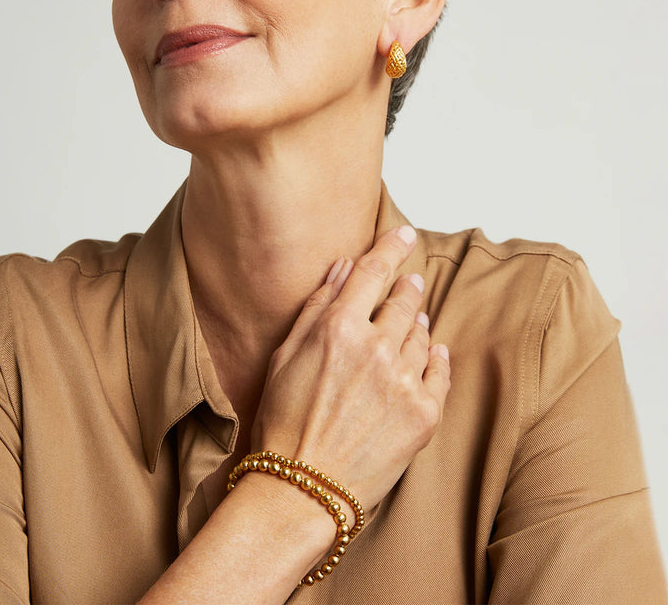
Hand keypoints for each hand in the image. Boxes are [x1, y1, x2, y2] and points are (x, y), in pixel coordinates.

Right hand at [251, 226, 450, 513]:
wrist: (302, 489)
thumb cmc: (284, 421)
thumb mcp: (286, 355)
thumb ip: (318, 307)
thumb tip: (342, 268)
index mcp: (338, 328)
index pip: (373, 272)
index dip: (390, 247)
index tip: (404, 233)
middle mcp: (375, 349)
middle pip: (404, 302)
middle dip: (407, 288)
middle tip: (410, 283)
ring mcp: (403, 382)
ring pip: (422, 336)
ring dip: (418, 324)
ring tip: (413, 324)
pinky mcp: (424, 415)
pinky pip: (440, 372)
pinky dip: (438, 358)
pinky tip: (435, 352)